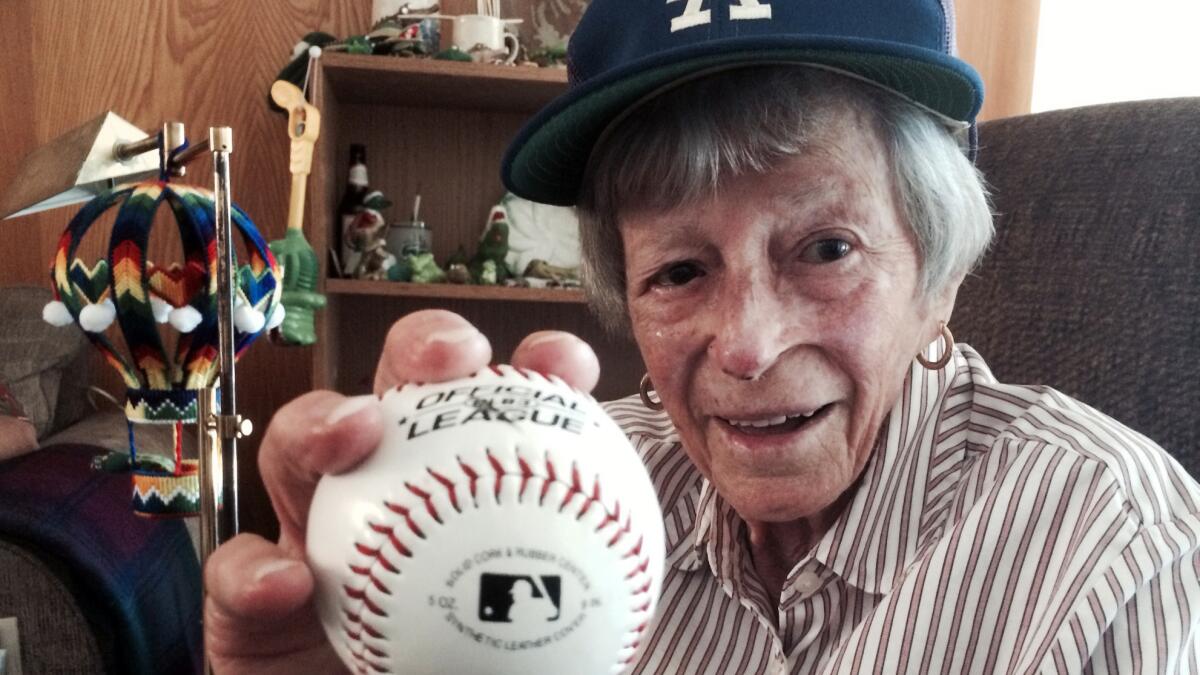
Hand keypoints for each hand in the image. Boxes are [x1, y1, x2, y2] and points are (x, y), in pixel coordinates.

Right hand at [203, 309, 598, 673]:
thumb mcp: (550, 656)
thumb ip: (583, 616)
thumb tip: (637, 577)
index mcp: (471, 496)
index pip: (504, 414)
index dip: (534, 371)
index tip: (565, 367)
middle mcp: (392, 499)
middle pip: (400, 396)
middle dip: (424, 348)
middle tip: (455, 360)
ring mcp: (317, 542)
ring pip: (297, 451)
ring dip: (318, 422)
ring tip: (351, 432)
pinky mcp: (250, 604)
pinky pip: (234, 573)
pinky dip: (252, 572)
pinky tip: (288, 584)